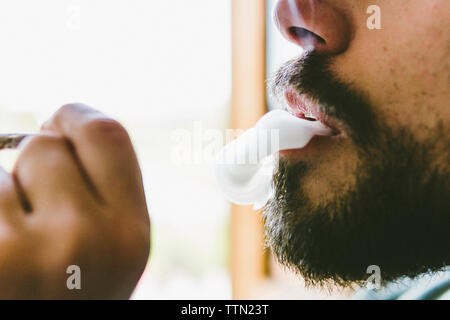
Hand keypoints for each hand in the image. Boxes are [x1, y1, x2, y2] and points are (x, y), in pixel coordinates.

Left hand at [0, 104, 149, 298]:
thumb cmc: (75, 294)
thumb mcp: (112, 248)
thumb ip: (103, 186)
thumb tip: (56, 123)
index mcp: (130, 234)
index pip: (105, 134)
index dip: (78, 116)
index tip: (59, 120)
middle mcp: (84, 242)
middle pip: (43, 146)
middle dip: (32, 167)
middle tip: (35, 210)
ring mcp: (20, 257)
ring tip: (12, 246)